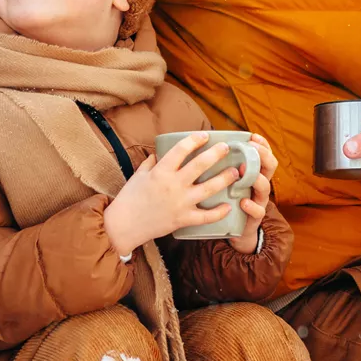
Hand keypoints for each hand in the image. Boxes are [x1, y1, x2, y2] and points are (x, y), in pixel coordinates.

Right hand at [102, 133, 239, 255]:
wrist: (124, 226)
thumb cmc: (129, 198)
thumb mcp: (138, 175)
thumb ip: (151, 162)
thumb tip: (160, 152)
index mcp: (160, 171)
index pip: (180, 150)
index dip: (194, 140)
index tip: (205, 135)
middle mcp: (173, 185)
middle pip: (200, 165)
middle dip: (216, 154)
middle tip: (226, 148)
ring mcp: (180, 203)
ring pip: (209, 188)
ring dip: (225, 179)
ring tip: (236, 172)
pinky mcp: (183, 219)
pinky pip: (206, 216)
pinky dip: (219, 212)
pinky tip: (228, 206)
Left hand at [229, 134, 276, 253]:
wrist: (237, 232)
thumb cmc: (230, 201)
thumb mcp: (229, 181)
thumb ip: (226, 167)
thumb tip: (210, 147)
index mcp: (254, 173)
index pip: (264, 155)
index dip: (262, 145)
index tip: (253, 136)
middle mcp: (260, 185)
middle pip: (270, 167)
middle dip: (263, 156)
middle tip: (252, 149)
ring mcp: (259, 201)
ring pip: (265, 187)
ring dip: (257, 178)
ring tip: (245, 172)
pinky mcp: (255, 218)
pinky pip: (258, 211)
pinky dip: (251, 206)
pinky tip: (243, 202)